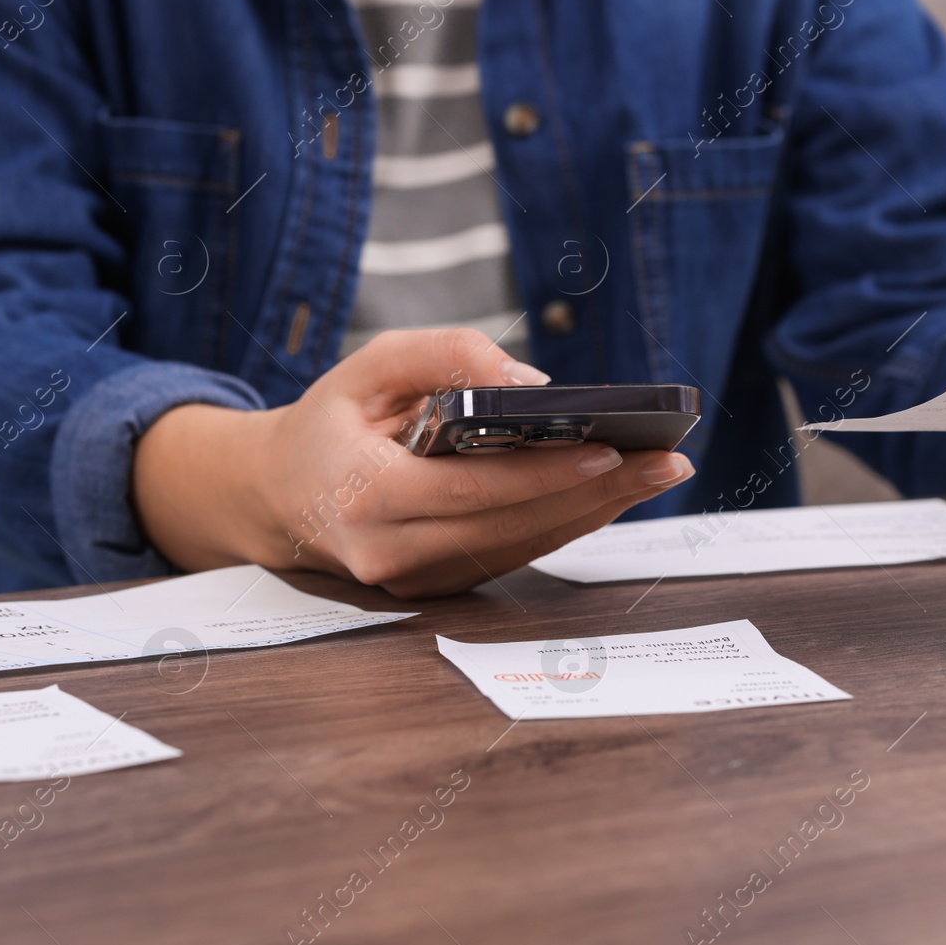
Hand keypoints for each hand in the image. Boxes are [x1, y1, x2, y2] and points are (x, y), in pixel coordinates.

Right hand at [133, 329, 694, 596]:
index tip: (609, 449)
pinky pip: (516, 553)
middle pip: (514, 525)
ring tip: (658, 472)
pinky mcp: (439, 588)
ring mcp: (417, 581)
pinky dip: (568, 523)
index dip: (545, 475)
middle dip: (598, 493)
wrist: (278, 496)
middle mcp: (392, 553)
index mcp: (365, 497)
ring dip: (597, 512)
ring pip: (524, 546)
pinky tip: (615, 493)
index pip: (472, 489)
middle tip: (667, 460)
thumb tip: (531, 382)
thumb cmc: (332, 422)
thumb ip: (445, 356)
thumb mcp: (369, 365)